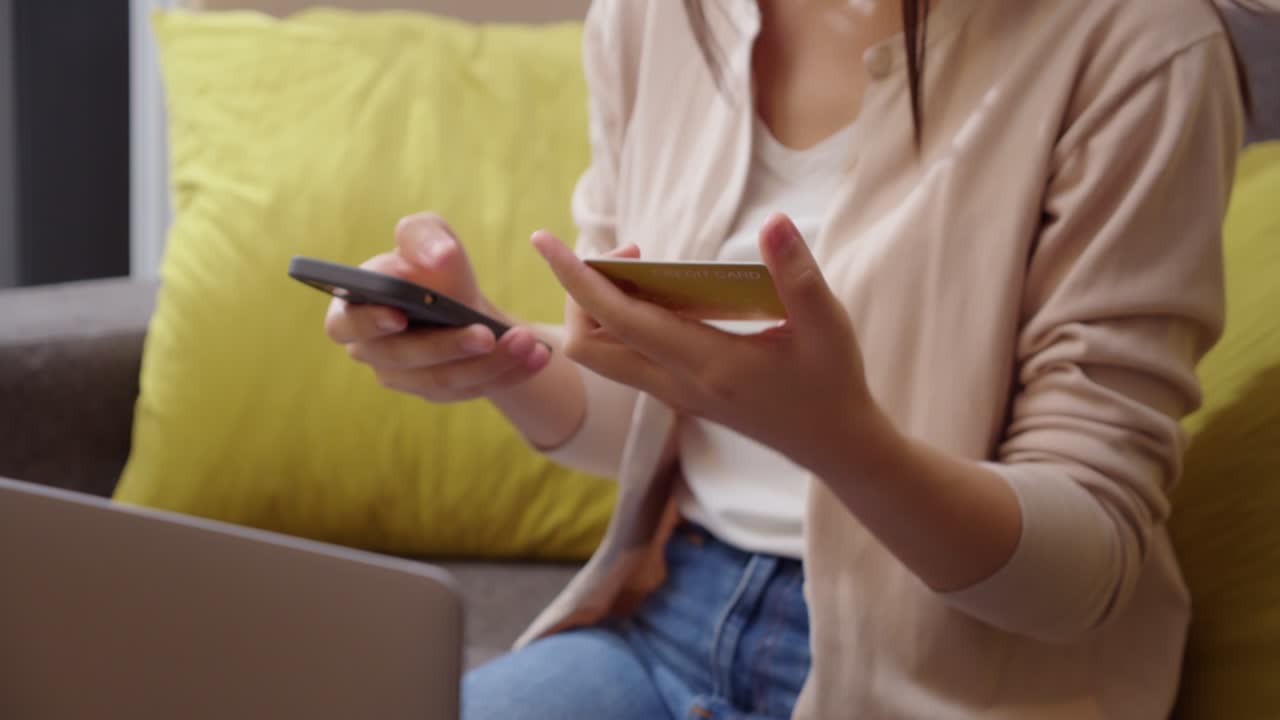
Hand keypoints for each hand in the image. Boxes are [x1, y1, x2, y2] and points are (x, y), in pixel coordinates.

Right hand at [325, 212, 550, 402]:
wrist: (461, 298)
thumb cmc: (433, 262)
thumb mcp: (428, 234)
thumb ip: (423, 235)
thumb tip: (438, 257)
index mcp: (352, 311)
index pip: (346, 325)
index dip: (370, 322)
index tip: (398, 316)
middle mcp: (374, 351)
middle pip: (406, 358)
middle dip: (449, 346)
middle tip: (487, 333)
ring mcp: (407, 378)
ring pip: (445, 379)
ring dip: (490, 362)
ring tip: (526, 340)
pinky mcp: (442, 391)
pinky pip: (474, 388)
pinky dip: (509, 372)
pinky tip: (538, 356)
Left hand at [531, 213, 876, 472]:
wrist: (834, 445)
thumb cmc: (832, 383)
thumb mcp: (826, 325)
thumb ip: (798, 274)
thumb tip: (775, 222)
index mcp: (705, 365)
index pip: (619, 320)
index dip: (577, 279)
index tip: (545, 242)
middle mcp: (677, 384)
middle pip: (588, 346)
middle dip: (581, 294)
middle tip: (622, 252)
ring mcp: (674, 393)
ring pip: (604, 355)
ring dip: (600, 308)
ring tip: (638, 265)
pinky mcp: (680, 394)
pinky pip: (628, 358)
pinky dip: (621, 322)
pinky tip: (659, 292)